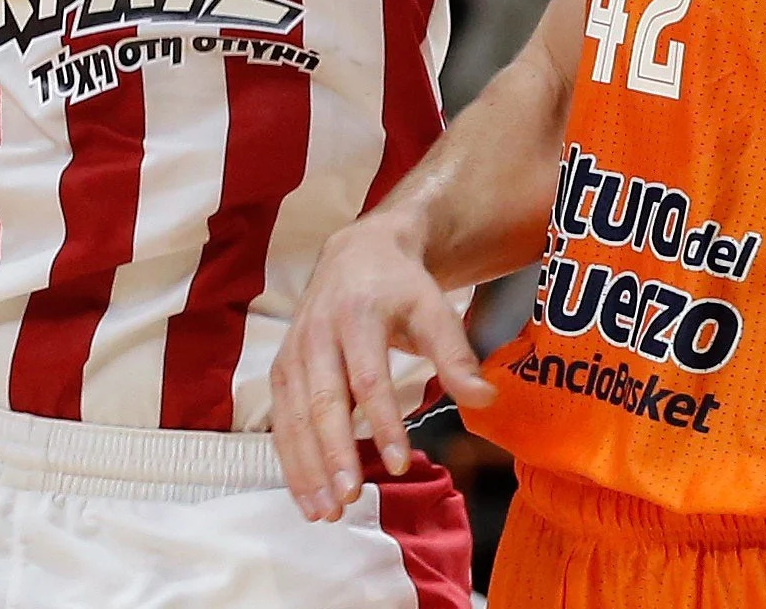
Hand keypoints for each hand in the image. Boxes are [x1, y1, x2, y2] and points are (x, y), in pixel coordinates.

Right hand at [266, 211, 491, 521]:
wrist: (356, 255)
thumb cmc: (401, 288)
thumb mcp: (435, 310)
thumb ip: (456, 355)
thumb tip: (484, 400)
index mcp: (357, 316)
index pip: (367, 377)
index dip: (381, 423)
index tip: (398, 466)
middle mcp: (316, 334)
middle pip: (321, 402)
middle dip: (332, 454)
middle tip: (347, 500)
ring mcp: (293, 352)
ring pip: (293, 416)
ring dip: (305, 466)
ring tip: (324, 511)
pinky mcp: (282, 369)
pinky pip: (281, 420)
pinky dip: (290, 459)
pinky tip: (306, 494)